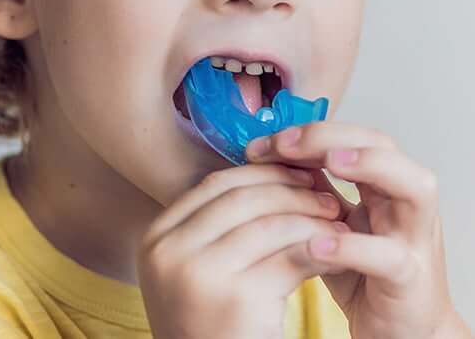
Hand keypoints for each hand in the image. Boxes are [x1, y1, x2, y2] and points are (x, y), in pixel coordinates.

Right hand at [136, 162, 352, 338]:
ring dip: (310, 217)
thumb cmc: (210, 322)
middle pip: (241, 198)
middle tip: (324, 192)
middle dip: (289, 189)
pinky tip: (336, 250)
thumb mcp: (194, 268)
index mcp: (156, 236)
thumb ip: (214, 225)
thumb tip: (267, 171)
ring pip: (268, 224)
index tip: (293, 172)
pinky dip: (318, 248)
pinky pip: (289, 258)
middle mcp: (169, 252)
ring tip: (337, 220)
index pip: (214, 184)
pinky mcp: (237, 301)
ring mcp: (199, 275)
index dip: (259, 173)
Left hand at [245, 121, 459, 338]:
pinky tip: (317, 242)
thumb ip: (310, 188)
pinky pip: (390, 256)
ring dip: (370, 166)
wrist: (397, 330)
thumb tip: (267, 154)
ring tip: (329, 163)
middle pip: (382, 146)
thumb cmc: (360, 273)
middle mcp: (403, 202)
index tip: (263, 143)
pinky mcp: (411, 281)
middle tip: (286, 143)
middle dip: (332, 136)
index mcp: (381, 184)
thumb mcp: (329, 221)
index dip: (309, 131)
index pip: (351, 136)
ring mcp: (414, 239)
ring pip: (413, 186)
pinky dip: (354, 245)